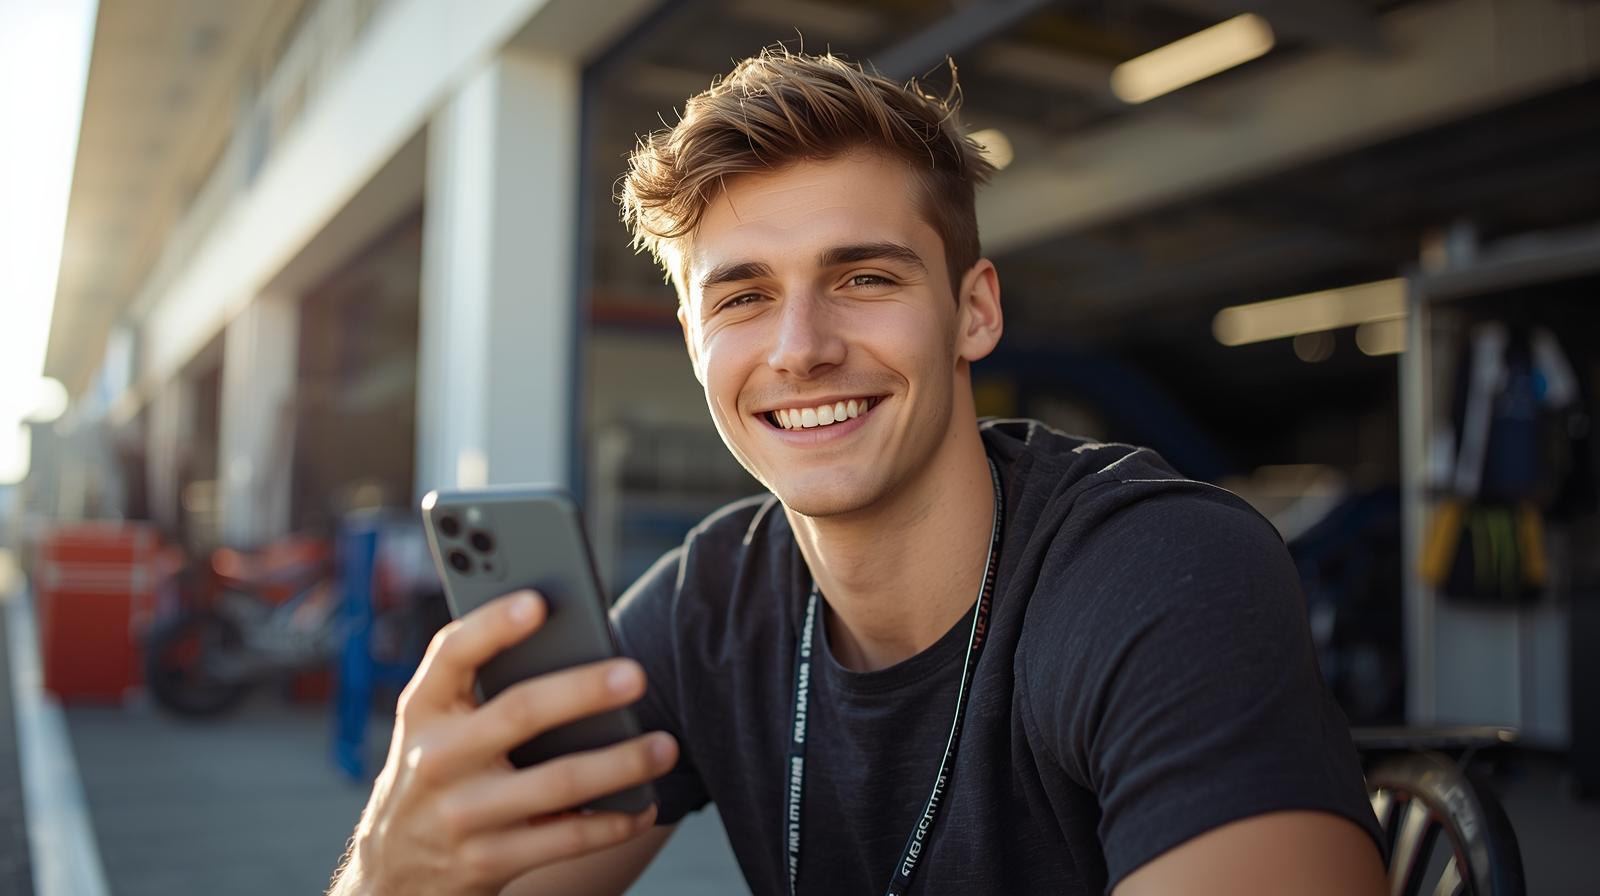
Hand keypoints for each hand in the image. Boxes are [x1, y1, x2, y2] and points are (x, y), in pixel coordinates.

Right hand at [329, 590, 677, 895]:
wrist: (396, 869)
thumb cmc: (441, 768)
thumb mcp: (438, 725)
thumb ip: (485, 685)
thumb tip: (578, 646)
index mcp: (423, 709)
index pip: (452, 654)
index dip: (492, 625)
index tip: (537, 601)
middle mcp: (436, 758)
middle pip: (519, 712)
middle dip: (583, 691)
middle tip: (636, 675)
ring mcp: (461, 814)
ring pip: (557, 781)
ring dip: (621, 763)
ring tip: (664, 745)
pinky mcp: (487, 861)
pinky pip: (565, 838)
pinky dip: (614, 822)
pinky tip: (644, 804)